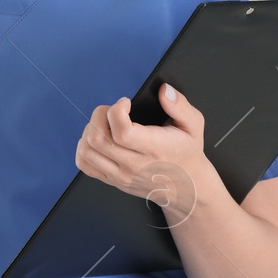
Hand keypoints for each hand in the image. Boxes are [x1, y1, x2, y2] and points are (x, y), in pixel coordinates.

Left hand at [75, 82, 221, 225]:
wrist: (185, 186)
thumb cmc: (186, 153)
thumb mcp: (193, 125)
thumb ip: (180, 105)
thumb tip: (164, 90)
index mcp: (154, 148)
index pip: (122, 132)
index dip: (116, 110)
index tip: (126, 103)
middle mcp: (134, 164)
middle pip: (98, 139)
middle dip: (99, 115)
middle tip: (112, 111)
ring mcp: (120, 175)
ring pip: (87, 151)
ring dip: (90, 130)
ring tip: (104, 124)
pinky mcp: (112, 180)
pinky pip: (85, 164)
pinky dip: (84, 148)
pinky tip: (97, 139)